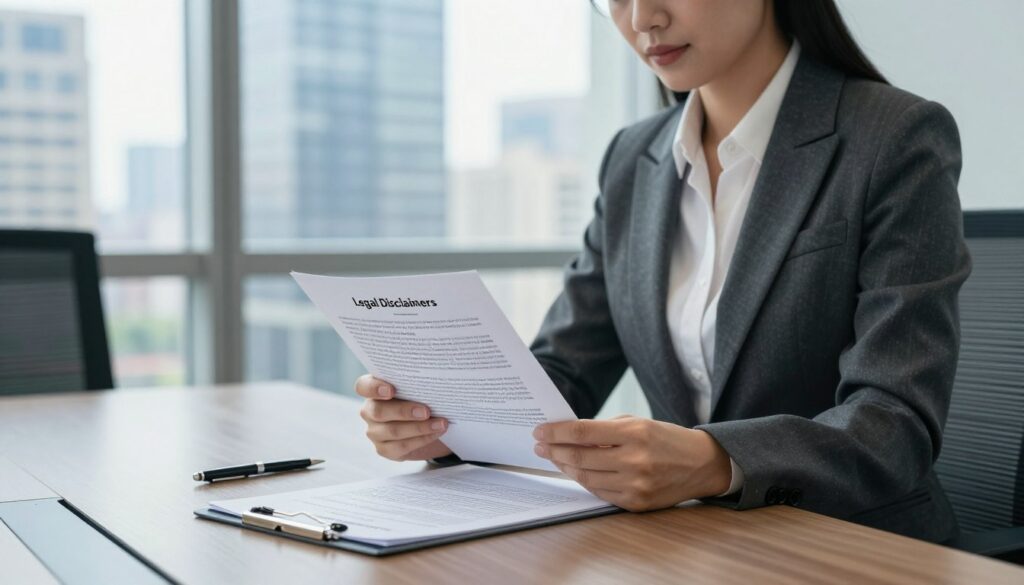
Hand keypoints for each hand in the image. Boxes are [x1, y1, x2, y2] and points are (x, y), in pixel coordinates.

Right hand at [355, 375, 451, 460]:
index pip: (363, 386)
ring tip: (440, 423)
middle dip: (404, 411)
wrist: (426, 422)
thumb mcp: (415, 388)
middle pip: (378, 411)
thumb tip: (434, 382)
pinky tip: (436, 433)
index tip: (391, 390)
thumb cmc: (419, 398)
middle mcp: (370, 411)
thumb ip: (416, 383)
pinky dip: (422, 439)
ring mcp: (374, 431)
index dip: (374, 388)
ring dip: (419, 428)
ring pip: (392, 431)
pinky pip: (401, 446)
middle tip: (426, 411)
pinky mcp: (384, 449)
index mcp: (373, 389)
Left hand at [532, 415, 731, 511]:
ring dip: (565, 467)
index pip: (583, 432)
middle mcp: (634, 460)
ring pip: (586, 477)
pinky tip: (576, 472)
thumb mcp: (638, 423)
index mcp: (634, 434)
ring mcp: (636, 485)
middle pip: (580, 457)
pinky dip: (585, 481)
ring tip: (555, 458)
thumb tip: (569, 435)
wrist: (702, 464)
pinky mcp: (637, 503)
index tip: (540, 431)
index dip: (556, 432)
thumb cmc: (666, 439)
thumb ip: (605, 429)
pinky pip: (600, 493)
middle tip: (540, 446)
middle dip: (554, 451)